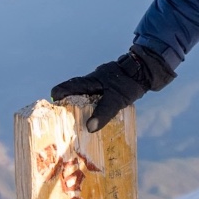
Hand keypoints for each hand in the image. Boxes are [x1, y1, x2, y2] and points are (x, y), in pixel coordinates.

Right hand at [50, 44, 174, 132]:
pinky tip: (97, 114)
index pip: (71, 85)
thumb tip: (89, 128)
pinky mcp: (113, 86)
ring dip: (83, 103)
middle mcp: (95, 80)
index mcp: (91, 81)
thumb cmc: (128, 84)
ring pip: (88, 93)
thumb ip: (103, 113)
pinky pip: (99, 95)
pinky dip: (95, 103)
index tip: (52, 100)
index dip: (60, 92)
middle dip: (69, 100)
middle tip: (63, 114)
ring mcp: (104, 82)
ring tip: (78, 118)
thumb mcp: (115, 100)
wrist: (146, 71)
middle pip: (77, 89)